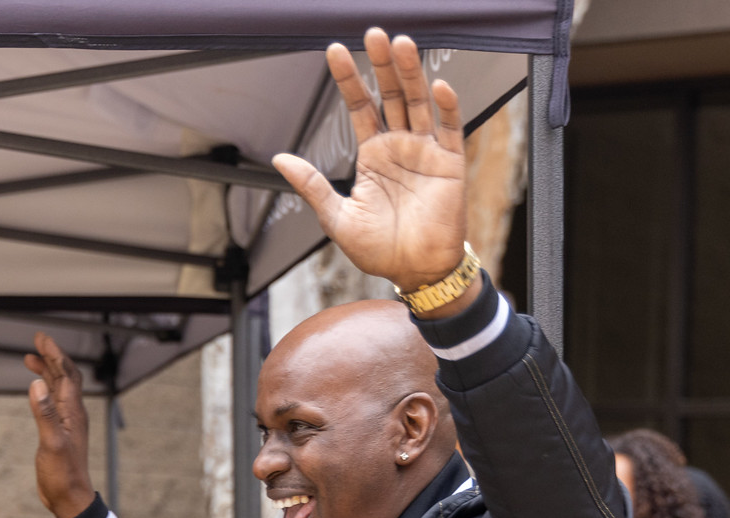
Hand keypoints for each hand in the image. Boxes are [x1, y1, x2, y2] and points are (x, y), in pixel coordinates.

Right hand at [22, 332, 95, 517]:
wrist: (69, 499)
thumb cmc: (63, 476)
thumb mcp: (51, 443)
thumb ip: (45, 414)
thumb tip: (37, 384)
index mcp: (73, 412)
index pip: (66, 374)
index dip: (55, 354)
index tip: (41, 338)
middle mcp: (73, 413)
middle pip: (65, 376)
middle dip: (52, 356)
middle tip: (37, 341)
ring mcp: (67, 422)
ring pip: (58, 388)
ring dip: (47, 371)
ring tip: (31, 359)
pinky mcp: (59, 432)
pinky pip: (54, 402)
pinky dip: (45, 389)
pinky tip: (36, 389)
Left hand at [271, 31, 469, 296]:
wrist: (414, 272)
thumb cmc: (378, 249)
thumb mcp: (336, 217)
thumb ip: (312, 185)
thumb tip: (279, 159)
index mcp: (372, 155)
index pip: (359, 106)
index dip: (349, 79)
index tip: (334, 51)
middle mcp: (399, 145)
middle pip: (391, 95)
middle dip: (382, 64)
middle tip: (374, 33)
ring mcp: (425, 151)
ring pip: (418, 102)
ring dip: (411, 73)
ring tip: (401, 44)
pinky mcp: (450, 163)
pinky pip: (449, 128)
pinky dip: (446, 107)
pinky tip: (436, 85)